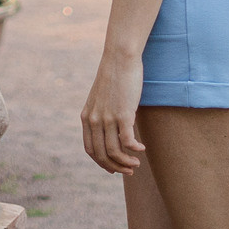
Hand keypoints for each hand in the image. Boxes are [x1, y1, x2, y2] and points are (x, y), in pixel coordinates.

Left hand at [79, 48, 146, 174]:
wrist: (120, 58)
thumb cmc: (114, 76)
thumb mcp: (101, 98)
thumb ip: (101, 113)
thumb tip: (109, 129)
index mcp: (86, 117)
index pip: (90, 149)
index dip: (101, 163)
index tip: (113, 169)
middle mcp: (94, 119)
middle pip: (101, 155)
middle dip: (115, 167)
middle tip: (129, 170)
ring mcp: (108, 118)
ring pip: (114, 152)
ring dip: (126, 162)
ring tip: (137, 163)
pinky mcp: (123, 114)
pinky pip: (127, 141)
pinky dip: (135, 149)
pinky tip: (143, 148)